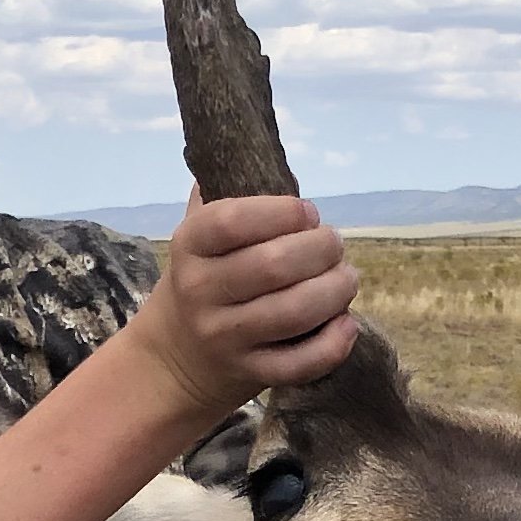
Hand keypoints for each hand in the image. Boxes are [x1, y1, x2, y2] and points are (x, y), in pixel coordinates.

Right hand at [131, 188, 360, 419]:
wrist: (174, 359)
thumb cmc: (204, 281)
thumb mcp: (198, 237)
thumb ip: (222, 196)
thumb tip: (251, 148)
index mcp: (189, 246)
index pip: (234, 221)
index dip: (282, 212)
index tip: (308, 213)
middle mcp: (201, 291)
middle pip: (274, 265)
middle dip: (321, 249)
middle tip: (334, 246)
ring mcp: (225, 337)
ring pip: (294, 312)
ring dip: (335, 290)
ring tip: (346, 278)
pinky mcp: (249, 373)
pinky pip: (299, 363)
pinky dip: (333, 344)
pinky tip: (346, 324)